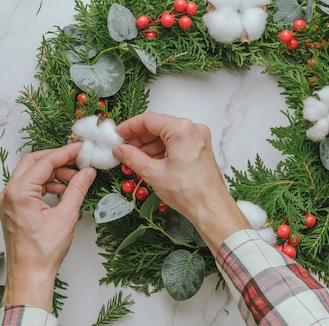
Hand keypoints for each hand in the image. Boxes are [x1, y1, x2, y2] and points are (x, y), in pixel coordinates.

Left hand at [0, 142, 95, 310]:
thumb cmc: (43, 252)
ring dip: (51, 172)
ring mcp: (7, 201)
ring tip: (73, 179)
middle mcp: (8, 194)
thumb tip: (87, 172)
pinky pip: (27, 187)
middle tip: (77, 159)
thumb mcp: (66, 216)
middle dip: (56, 159)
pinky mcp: (11, 208)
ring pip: (30, 174)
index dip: (65, 153)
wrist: (29, 275)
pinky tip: (61, 190)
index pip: (44, 162)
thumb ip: (77, 189)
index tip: (80, 148)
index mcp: (19, 193)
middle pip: (33, 162)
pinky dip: (44, 184)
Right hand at [112, 112, 249, 252]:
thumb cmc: (189, 192)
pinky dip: (162, 151)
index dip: (130, 127)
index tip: (118, 135)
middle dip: (139, 139)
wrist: (211, 209)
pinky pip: (176, 143)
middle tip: (124, 150)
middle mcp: (193, 129)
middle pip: (159, 126)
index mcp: (182, 130)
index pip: (149, 120)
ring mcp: (198, 138)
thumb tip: (119, 150)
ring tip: (134, 160)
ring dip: (149, 146)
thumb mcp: (153, 173)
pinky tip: (149, 163)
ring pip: (167, 136)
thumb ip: (132, 157)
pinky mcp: (200, 148)